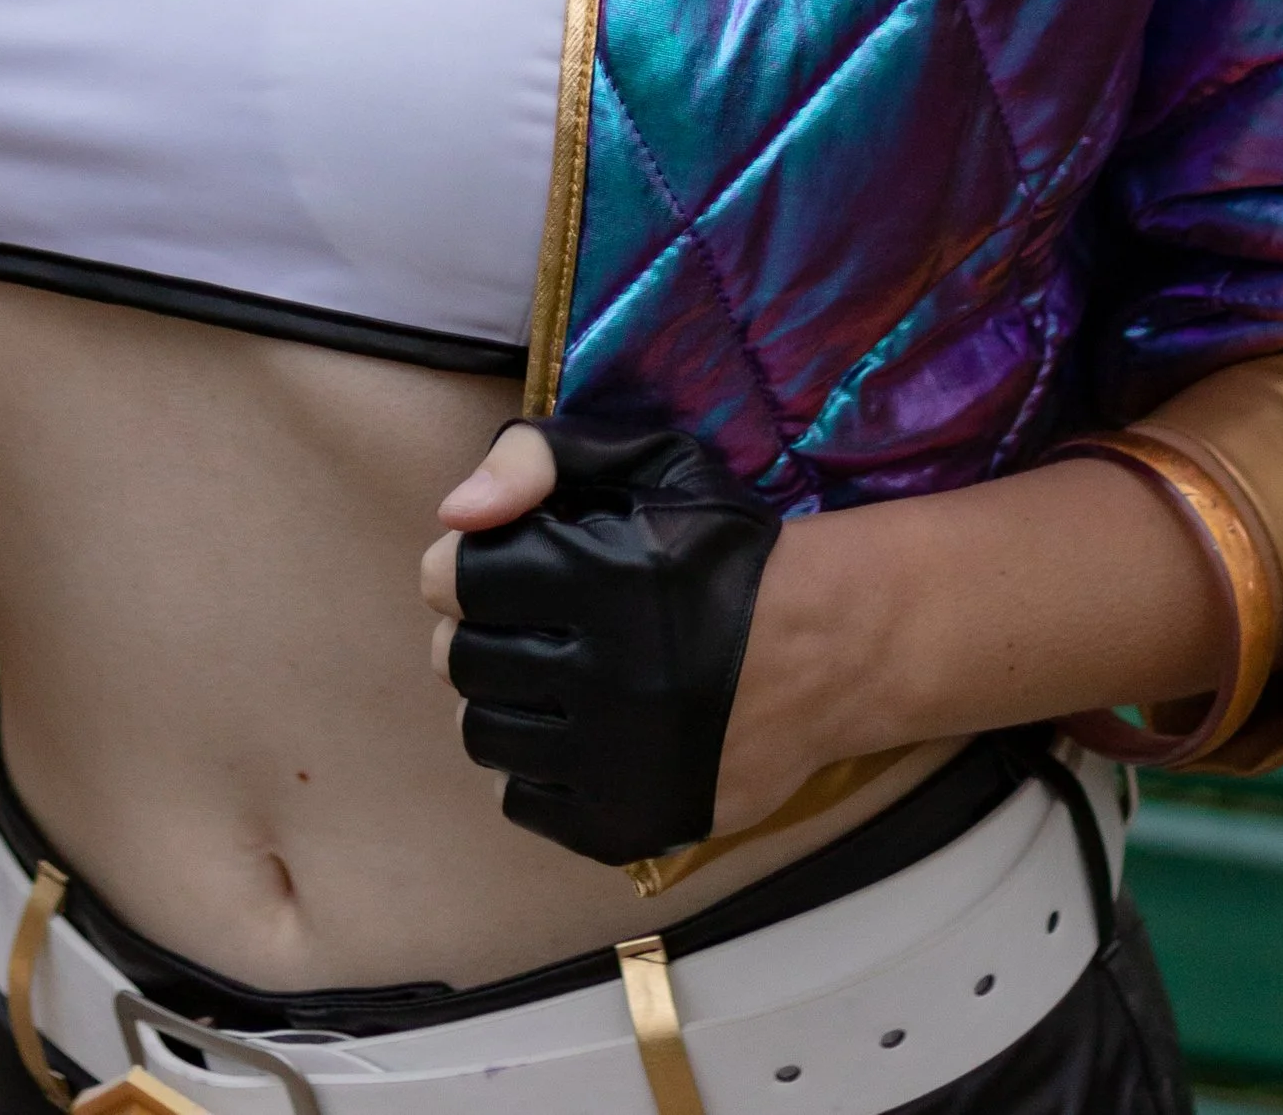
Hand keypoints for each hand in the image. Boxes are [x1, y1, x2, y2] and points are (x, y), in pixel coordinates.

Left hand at [423, 418, 787, 865]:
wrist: (828, 651)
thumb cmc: (723, 547)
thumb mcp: (647, 462)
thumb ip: (538, 457)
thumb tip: (454, 514)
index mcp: (607, 579)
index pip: (457, 579)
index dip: (461, 565)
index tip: (492, 564)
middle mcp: (611, 678)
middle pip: (460, 661)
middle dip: (475, 629)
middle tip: (519, 619)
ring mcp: (620, 765)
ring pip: (482, 734)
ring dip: (497, 696)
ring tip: (544, 673)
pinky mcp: (629, 824)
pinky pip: (520, 799)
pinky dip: (531, 762)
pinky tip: (572, 728)